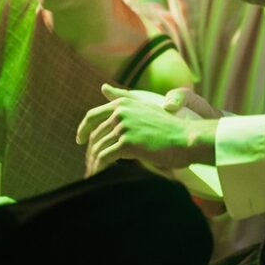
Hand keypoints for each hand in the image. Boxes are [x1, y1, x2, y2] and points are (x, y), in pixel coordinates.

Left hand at [76, 84, 214, 173]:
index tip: (79, 141)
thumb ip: (123, 97)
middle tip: (90, 165)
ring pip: (98, 147)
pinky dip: (99, 168)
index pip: (92, 116)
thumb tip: (103, 87)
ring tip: (92, 174)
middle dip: (90, 151)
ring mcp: (123, 126)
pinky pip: (105, 158)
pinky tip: (98, 177)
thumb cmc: (167, 127)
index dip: (83, 129)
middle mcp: (120, 112)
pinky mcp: (127, 143)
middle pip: (94, 135)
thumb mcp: (144, 106)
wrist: (185, 139)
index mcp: (122, 103)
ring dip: (93, 163)